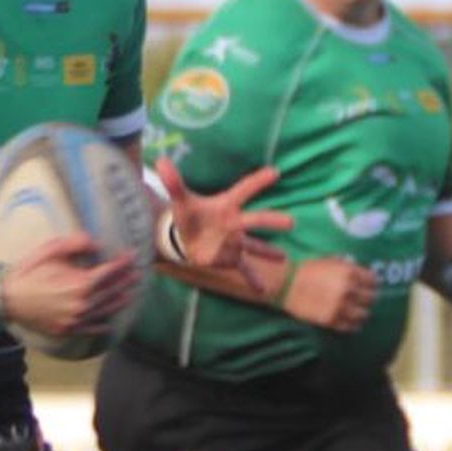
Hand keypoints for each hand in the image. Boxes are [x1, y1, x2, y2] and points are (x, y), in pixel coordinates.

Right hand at [3, 234, 141, 339]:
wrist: (5, 297)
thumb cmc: (29, 270)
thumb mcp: (51, 249)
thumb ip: (77, 243)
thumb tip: (98, 244)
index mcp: (80, 284)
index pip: (110, 272)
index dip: (123, 262)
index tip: (132, 255)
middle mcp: (82, 304)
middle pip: (112, 291)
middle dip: (126, 280)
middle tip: (137, 273)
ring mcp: (75, 320)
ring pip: (105, 311)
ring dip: (120, 301)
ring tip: (130, 294)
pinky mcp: (66, 329)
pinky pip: (90, 329)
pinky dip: (101, 325)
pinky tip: (109, 323)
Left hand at [158, 159, 292, 292]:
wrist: (184, 237)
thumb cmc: (188, 215)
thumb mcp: (181, 200)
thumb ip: (174, 182)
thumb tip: (162, 161)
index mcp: (227, 205)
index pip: (244, 190)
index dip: (258, 181)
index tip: (274, 173)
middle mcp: (236, 222)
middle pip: (256, 220)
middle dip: (272, 221)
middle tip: (290, 222)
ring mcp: (236, 241)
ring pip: (255, 245)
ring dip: (268, 251)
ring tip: (283, 257)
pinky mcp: (231, 258)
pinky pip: (244, 269)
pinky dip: (253, 279)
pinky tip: (263, 290)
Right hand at [279, 258, 377, 331]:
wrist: (286, 284)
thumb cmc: (308, 270)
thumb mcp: (330, 260)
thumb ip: (348, 266)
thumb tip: (361, 272)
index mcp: (349, 273)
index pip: (373, 281)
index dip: (371, 284)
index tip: (369, 286)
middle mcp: (348, 290)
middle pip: (370, 298)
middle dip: (368, 298)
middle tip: (364, 299)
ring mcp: (340, 306)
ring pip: (363, 314)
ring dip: (362, 313)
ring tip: (359, 312)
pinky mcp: (331, 320)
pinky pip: (350, 326)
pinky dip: (353, 325)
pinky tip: (352, 322)